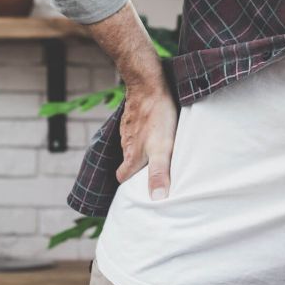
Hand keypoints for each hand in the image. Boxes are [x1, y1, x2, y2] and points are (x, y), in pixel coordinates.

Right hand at [114, 83, 177, 200]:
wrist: (149, 85)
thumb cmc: (158, 117)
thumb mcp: (162, 149)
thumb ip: (159, 173)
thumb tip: (157, 199)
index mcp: (131, 155)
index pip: (122, 177)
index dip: (128, 184)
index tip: (138, 188)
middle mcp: (126, 143)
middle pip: (127, 161)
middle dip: (136, 168)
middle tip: (151, 170)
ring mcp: (127, 128)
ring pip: (131, 145)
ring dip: (140, 149)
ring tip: (156, 151)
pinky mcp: (132, 115)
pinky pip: (135, 129)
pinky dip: (143, 133)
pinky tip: (154, 129)